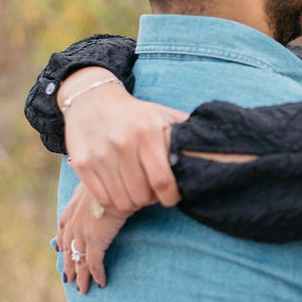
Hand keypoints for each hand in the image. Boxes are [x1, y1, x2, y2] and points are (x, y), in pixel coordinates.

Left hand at [58, 183, 131, 293]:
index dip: (62, 241)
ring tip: (82, 289)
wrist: (115, 180)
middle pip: (68, 249)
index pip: (63, 229)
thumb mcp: (96, 177)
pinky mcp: (95, 242)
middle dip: (68, 265)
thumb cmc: (110, 177)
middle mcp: (73, 223)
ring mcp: (82, 234)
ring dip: (80, 276)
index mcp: (72, 208)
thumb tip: (79, 167)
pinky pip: (94, 264)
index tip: (61, 250)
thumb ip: (90, 180)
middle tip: (68, 278)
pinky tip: (101, 284)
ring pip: (78, 261)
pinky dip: (97, 275)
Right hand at [61, 67, 188, 210]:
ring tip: (136, 192)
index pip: (162, 180)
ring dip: (132, 203)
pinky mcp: (81, 163)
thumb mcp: (163, 114)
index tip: (172, 198)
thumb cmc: (136, 113)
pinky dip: (113, 201)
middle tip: (153, 194)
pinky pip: (101, 198)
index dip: (170, 197)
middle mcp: (122, 143)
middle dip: (150, 200)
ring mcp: (99, 154)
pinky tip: (119, 191)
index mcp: (147, 132)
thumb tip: (220, 144)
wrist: (92, 99)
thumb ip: (187, 130)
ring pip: (121, 201)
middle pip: (141, 195)